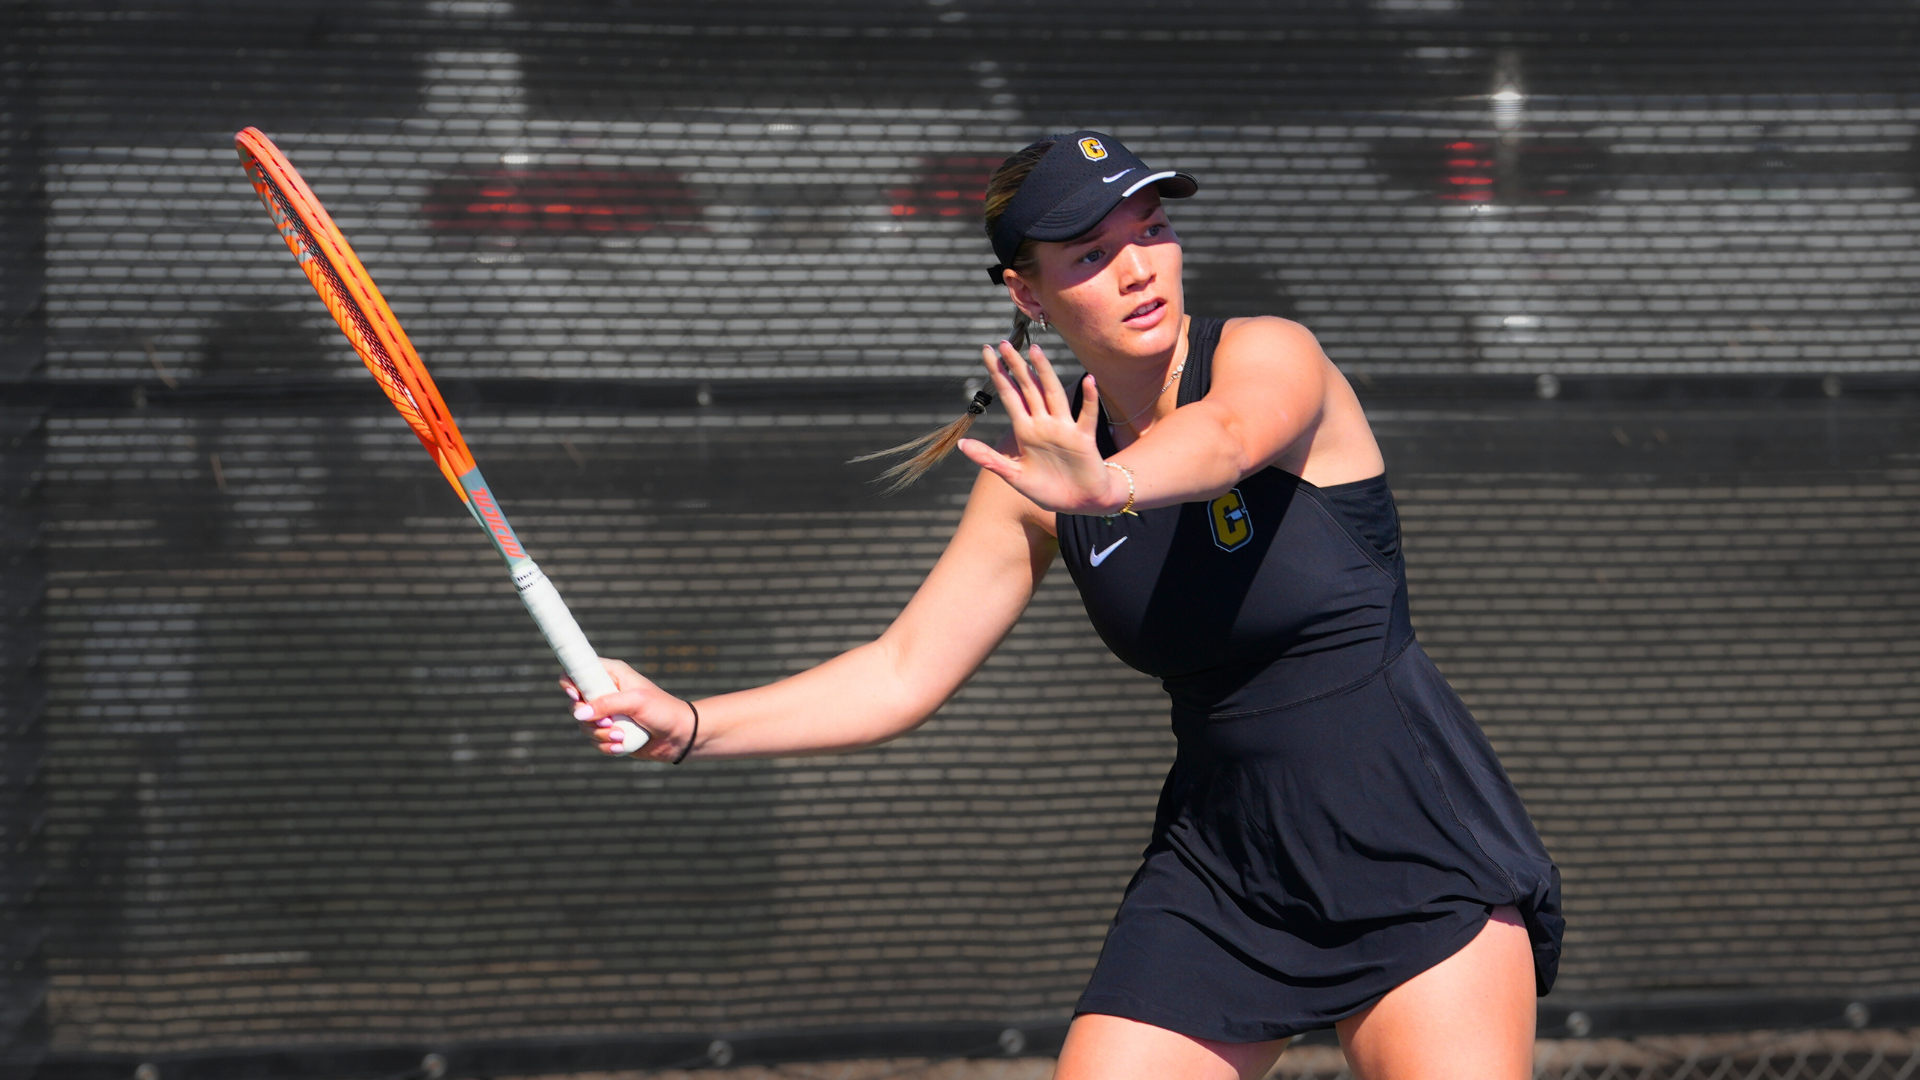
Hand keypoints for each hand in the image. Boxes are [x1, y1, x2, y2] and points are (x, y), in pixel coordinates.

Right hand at [561, 657, 698, 761]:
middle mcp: (605, 693)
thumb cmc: (663, 710)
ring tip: (622, 736)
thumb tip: (580, 713)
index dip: (569, 682)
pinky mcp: (610, 733)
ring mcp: (607, 714)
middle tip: (608, 723)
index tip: (575, 696)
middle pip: (574, 704)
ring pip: (584, 726)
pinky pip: (595, 742)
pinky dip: (607, 746)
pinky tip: (623, 745)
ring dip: (600, 735)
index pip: (577, 670)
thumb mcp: (636, 702)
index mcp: (611, 675)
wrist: (681, 735)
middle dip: (588, 719)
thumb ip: (607, 704)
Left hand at [955, 340, 1124, 514]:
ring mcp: (1064, 429)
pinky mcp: (1083, 440)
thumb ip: (990, 459)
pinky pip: (1086, 417)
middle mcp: (1044, 424)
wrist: (1079, 503)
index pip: (1009, 395)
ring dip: (1045, 374)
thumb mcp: (1014, 476)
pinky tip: (1088, 381)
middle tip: (1004, 342)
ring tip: (1035, 351)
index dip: (999, 374)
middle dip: (1017, 366)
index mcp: (1026, 430)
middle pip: (1028, 388)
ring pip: (1053, 394)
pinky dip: (1089, 400)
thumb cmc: (1048, 489)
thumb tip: (961, 444)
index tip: (987, 352)